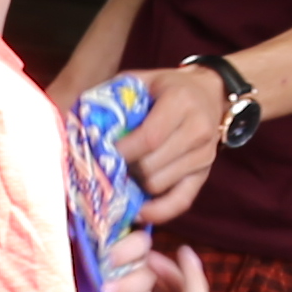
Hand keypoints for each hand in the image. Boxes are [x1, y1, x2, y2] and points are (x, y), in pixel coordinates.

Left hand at [115, 67, 229, 213]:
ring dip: (136, 185)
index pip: (148, 138)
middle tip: (107, 166)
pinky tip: (139, 210)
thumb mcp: (142, 80)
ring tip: (122, 176)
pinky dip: (158, 211)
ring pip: (159, 185)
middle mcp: (198, 130)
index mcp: (181, 102)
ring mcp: (205, 155)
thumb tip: (80, 121)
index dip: (121, 152)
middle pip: (151, 166)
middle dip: (124, 170)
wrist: (211, 92)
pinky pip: (180, 202)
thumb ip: (114, 95)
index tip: (101, 154)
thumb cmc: (168, 86)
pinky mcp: (205, 174)